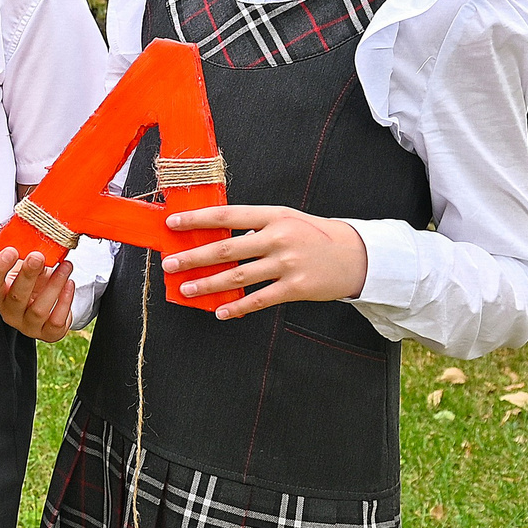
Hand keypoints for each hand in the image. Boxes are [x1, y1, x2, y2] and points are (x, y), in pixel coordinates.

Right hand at [0, 247, 77, 341]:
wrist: (42, 304)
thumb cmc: (32, 283)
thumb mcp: (26, 268)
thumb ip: (29, 257)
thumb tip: (42, 240)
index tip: (11, 251)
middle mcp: (9, 313)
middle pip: (16, 296)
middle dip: (29, 274)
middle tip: (38, 256)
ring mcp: (27, 326)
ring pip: (39, 310)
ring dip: (54, 285)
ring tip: (65, 267)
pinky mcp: (47, 334)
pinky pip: (56, 321)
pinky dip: (65, 302)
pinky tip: (69, 285)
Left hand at [162, 205, 366, 320]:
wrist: (357, 255)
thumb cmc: (314, 236)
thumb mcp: (286, 220)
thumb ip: (255, 226)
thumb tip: (216, 237)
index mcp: (273, 216)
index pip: (226, 215)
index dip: (197, 220)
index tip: (173, 224)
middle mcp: (278, 238)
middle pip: (226, 249)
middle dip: (193, 258)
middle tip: (170, 264)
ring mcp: (287, 263)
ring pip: (238, 276)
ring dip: (208, 285)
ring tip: (186, 289)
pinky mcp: (295, 287)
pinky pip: (259, 299)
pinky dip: (237, 307)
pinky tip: (220, 312)